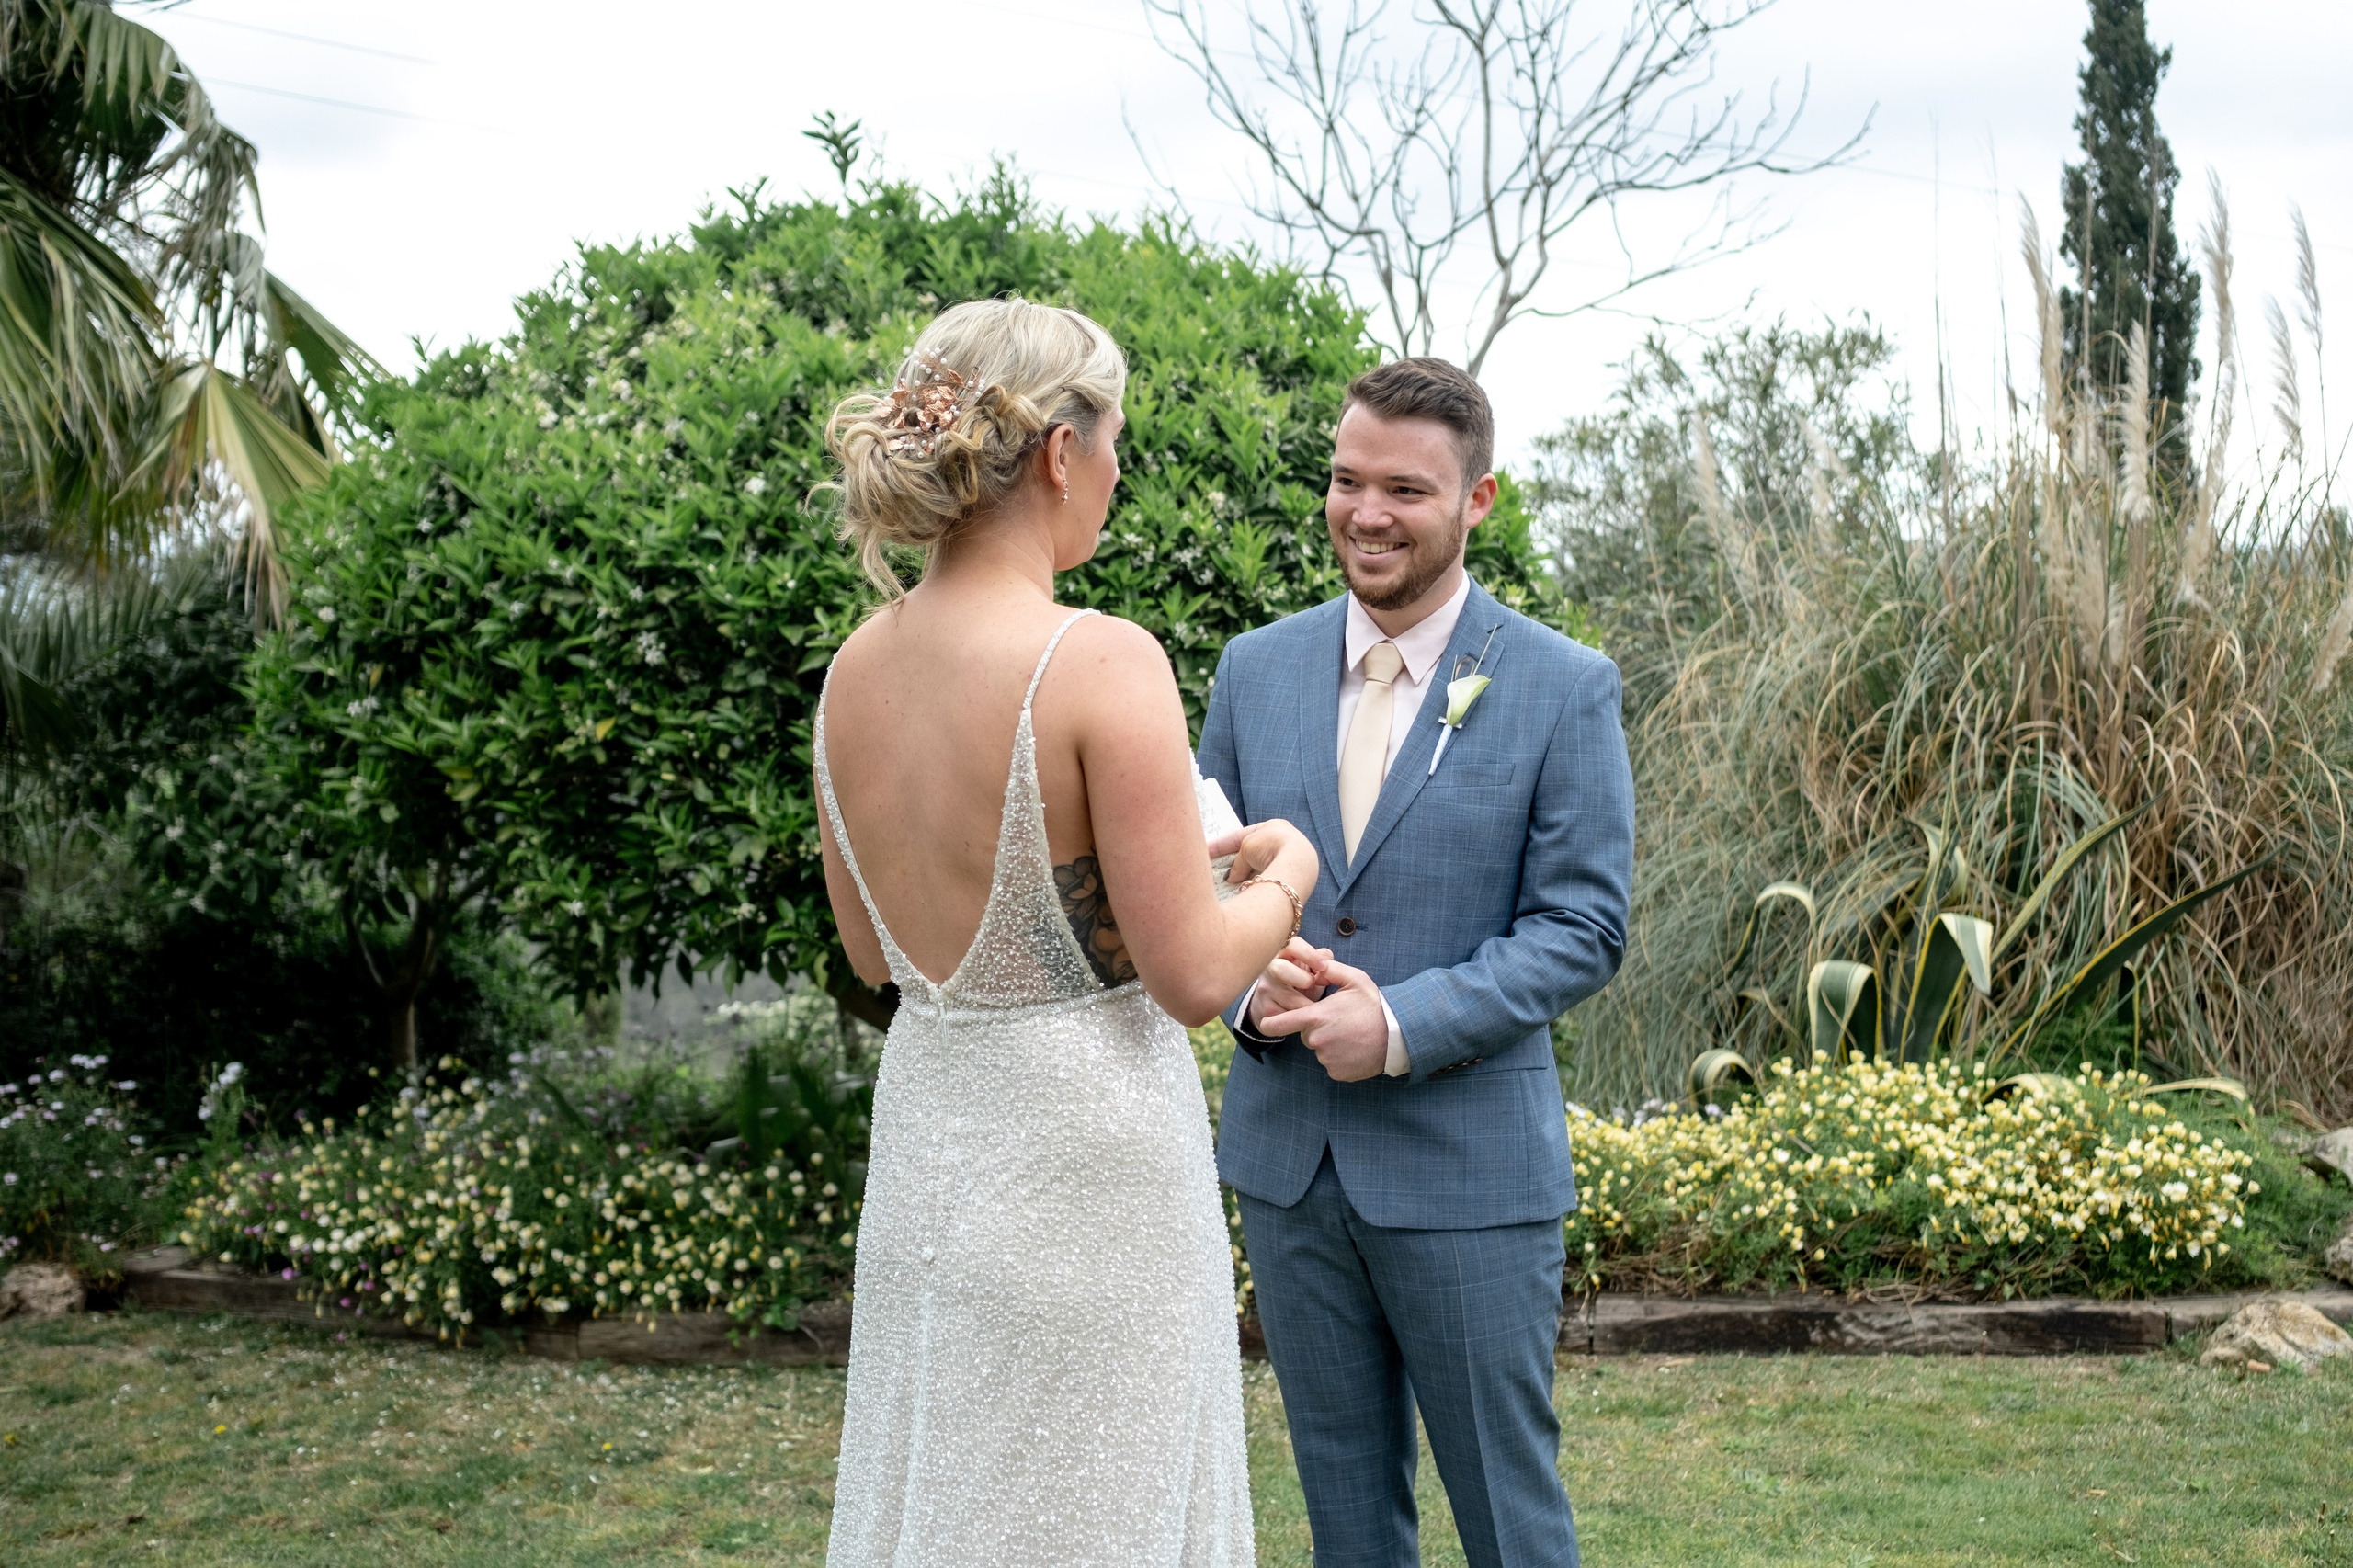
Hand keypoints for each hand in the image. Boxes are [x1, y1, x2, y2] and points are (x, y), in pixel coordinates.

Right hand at [1210, 817, 1318, 899]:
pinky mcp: (1291, 877)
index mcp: (1272, 826)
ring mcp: (1289, 859)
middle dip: (1234, 863)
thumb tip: (1232, 877)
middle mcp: (1282, 841)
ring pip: (1258, 869)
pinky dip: (1254, 883)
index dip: (1221, 845)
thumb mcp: (1247, 849)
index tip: (1205, 852)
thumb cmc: (1271, 847)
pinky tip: (1244, 890)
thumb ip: (1238, 864)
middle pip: (1250, 854)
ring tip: (1228, 884)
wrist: (1297, 864)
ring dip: (1244, 875)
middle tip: (1215, 870)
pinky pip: (1267, 880)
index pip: (1240, 836)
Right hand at [1246, 936, 1330, 1031]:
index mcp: (1285, 952)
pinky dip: (1299, 1019)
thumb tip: (1326, 956)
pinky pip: (1284, 1016)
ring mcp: (1265, 988)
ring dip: (1305, 1004)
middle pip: (1280, 969)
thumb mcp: (1311, 968)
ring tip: (1318, 1008)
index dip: (1309, 954)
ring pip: (1285, 998)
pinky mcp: (1265, 1008)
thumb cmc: (1300, 980)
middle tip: (1313, 985)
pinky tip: (1306, 1018)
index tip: (1323, 966)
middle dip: (1301, 978)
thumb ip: (1321, 959)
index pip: (1293, 945)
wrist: (1276, 1001)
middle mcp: (1271, 967)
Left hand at [1259, 958, 1390, 1082]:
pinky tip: (1355, 1048)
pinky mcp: (1336, 1072)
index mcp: (1316, 1017)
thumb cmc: (1375, 1006)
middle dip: (1316, 1028)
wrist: (1397, 1036)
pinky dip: (1340, 1058)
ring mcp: (1326, 1059)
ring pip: (1319, 1050)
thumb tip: (1314, 965)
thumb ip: (1330, 970)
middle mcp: (1317, 1040)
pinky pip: (1331, 1064)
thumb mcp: (1355, 979)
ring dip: (1329, 1043)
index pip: (1279, 1023)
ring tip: (1352, 1035)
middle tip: (1340, 1022)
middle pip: (1305, 1034)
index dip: (1270, 1023)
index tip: (1267, 1022)